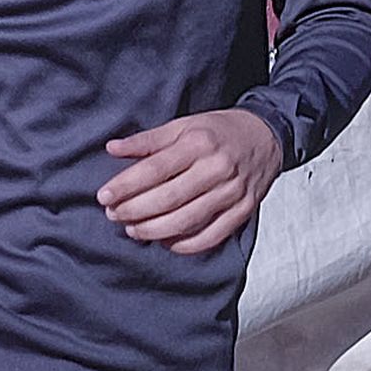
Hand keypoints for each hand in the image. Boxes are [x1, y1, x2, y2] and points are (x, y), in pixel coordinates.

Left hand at [100, 108, 281, 252]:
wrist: (267, 135)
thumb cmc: (219, 131)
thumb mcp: (184, 125)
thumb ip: (148, 140)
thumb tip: (112, 148)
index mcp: (199, 142)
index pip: (155, 169)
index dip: (126, 185)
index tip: (104, 196)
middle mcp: (217, 167)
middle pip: (169, 197)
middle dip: (135, 210)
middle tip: (113, 215)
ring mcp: (232, 192)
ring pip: (187, 220)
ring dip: (155, 230)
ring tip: (133, 230)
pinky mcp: (243, 210)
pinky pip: (212, 236)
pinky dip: (186, 245)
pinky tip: (166, 242)